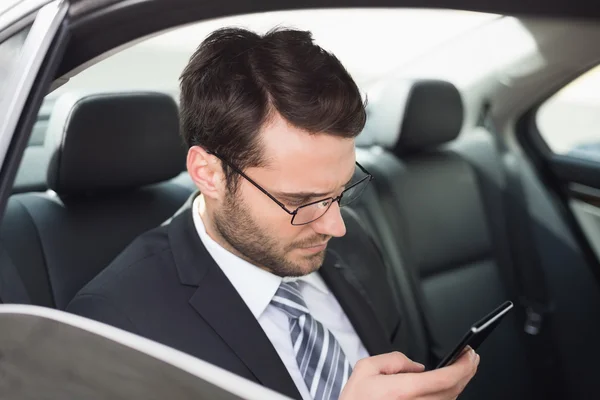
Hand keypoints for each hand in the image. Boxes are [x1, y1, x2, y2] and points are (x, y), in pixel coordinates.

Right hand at [340, 348, 478, 399]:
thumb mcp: (365, 369)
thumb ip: (393, 360)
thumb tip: (417, 366)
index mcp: (402, 391)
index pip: (444, 379)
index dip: (462, 367)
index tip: (469, 355)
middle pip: (452, 391)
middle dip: (467, 372)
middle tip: (471, 358)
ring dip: (459, 384)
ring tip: (463, 369)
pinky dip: (447, 396)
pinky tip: (449, 386)